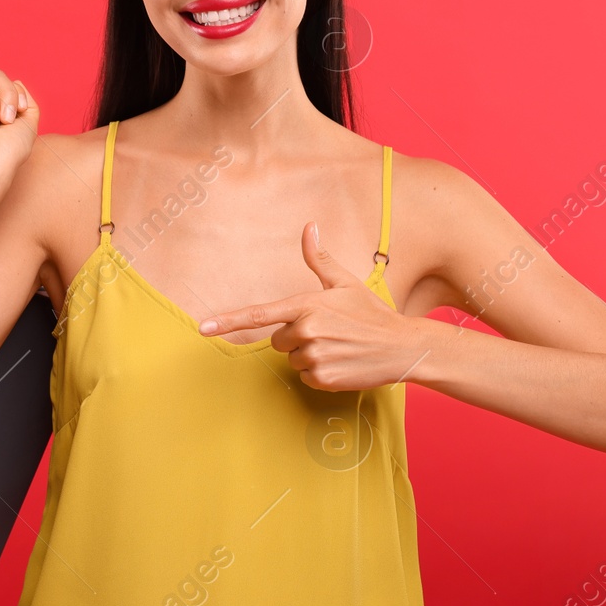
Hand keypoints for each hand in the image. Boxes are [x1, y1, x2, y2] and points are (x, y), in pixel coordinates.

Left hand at [199, 222, 420, 390]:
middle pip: (277, 340)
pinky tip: (341, 362)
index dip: (227, 321)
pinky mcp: (323, 378)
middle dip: (296, 337)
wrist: (402, 347)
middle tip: (327, 332)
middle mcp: (306, 331)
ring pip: (292, 360)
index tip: (203, 328)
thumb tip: (309, 227)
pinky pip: (305, 377)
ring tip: (338, 347)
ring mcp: (314, 356)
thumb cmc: (371, 313)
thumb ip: (320, 259)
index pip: (258, 314)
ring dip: (309, 355)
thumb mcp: (345, 283)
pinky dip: (320, 372)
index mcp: (306, 305)